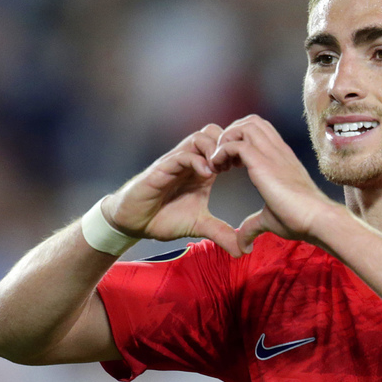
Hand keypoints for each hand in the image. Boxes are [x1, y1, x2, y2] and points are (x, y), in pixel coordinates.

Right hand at [103, 124, 242, 256]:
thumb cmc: (163, 218)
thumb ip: (221, 233)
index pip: (224, 144)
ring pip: (200, 137)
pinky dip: (197, 160)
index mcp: (202, 169)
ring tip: (223, 170)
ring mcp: (176, 162)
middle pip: (215, 132)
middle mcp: (190, 161)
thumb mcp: (199, 226)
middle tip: (237, 165)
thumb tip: (242, 250)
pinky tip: (207, 174)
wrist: (133, 222)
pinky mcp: (161, 168)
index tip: (249, 168)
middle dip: (229, 144)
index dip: (239, 151)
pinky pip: (182, 154)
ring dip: (215, 150)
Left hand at [209, 115, 340, 252]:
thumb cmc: (300, 220)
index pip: (259, 131)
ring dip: (225, 140)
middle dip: (231, 134)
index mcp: (281, 158)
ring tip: (218, 162)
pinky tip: (218, 169)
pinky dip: (221, 151)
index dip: (240, 141)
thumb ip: (253, 225)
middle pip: (251, 121)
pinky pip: (235, 143)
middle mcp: (277, 151)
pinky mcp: (263, 162)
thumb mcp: (270, 220)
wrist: (316, 219)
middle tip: (222, 159)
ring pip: (243, 125)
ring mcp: (271, 153)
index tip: (230, 164)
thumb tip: (243, 244)